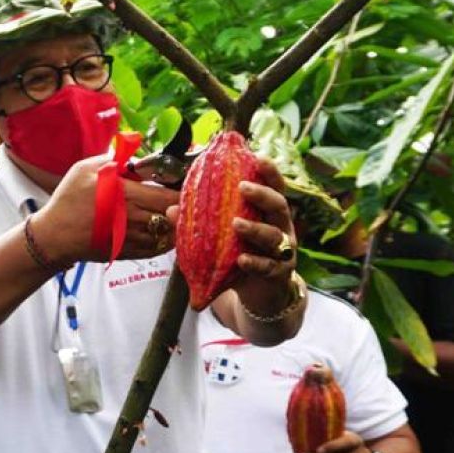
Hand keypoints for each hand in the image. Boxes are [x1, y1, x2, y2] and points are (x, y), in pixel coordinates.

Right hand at [36, 156, 180, 264]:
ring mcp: (131, 238)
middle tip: (186, 201)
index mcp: (125, 194)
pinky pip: (156, 250)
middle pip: (172, 216)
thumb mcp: (84, 169)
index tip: (186, 187)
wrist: (54, 236)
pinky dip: (164, 241)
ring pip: (167, 235)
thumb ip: (112, 159)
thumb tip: (133, 155)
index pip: (168, 196)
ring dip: (174, 226)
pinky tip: (163, 232)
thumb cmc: (68, 200)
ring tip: (175, 216)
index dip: (183, 193)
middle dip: (182, 208)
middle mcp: (132, 218)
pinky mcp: (127, 252)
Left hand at [205, 157, 298, 314]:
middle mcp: (280, 228)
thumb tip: (170, 209)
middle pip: (279, 206)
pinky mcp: (279, 274)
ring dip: (255, 229)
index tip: (258, 157)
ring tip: (236, 224)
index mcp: (268, 213)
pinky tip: (242, 260)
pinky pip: (268, 266)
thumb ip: (200, 224)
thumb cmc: (239, 257)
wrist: (255, 295)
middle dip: (262, 195)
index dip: (269, 172)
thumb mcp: (221, 239)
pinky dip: (255, 263)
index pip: (274, 188)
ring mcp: (283, 251)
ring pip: (274, 236)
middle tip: (243, 187)